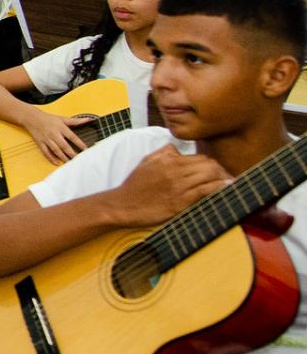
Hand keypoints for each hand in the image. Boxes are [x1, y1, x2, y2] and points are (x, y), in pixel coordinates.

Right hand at [24, 111, 93, 164]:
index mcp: (60, 128)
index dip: (80, 144)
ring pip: (56, 150)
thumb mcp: (62, 118)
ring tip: (69, 162)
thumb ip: (76, 121)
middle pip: (64, 145)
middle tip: (78, 159)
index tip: (86, 150)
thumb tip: (88, 120)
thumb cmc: (48, 118)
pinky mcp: (40, 143)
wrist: (31, 118)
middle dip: (72, 153)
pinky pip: (46, 152)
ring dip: (63, 157)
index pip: (72, 137)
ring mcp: (46, 139)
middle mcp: (54, 134)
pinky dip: (51, 158)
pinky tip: (57, 162)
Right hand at [114, 145, 231, 227]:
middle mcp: (175, 170)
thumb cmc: (134, 186)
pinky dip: (219, 188)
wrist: (122, 205)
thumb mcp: (146, 162)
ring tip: (232, 184)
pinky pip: (205, 191)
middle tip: (228, 179)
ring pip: (210, 176)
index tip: (218, 172)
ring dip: (224, 179)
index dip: (212, 165)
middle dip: (221, 171)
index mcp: (168, 159)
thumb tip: (177, 149)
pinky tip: (228, 188)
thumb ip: (163, 153)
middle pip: (209, 165)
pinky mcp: (180, 201)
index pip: (200, 158)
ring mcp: (178, 186)